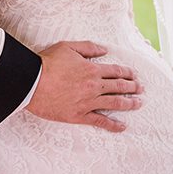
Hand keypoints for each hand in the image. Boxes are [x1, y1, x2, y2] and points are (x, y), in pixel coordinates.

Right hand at [25, 41, 141, 132]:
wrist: (31, 82)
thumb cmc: (47, 63)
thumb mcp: (67, 47)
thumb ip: (88, 47)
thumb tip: (104, 50)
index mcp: (92, 70)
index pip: (116, 71)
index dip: (127, 73)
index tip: (135, 75)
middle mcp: (94, 86)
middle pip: (119, 87)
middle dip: (132, 87)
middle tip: (141, 89)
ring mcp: (88, 102)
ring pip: (114, 104)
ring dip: (129, 104)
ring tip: (138, 103)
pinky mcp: (79, 116)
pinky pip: (100, 122)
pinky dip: (113, 125)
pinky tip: (122, 126)